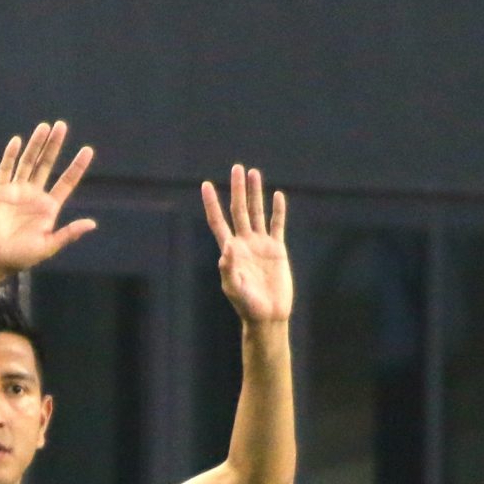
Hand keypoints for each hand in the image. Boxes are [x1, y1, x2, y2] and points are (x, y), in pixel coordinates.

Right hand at [0, 121, 96, 275]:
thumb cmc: (20, 257)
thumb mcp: (48, 246)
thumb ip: (68, 234)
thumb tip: (92, 224)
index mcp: (48, 207)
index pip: (66, 182)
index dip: (77, 166)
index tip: (88, 150)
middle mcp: (34, 195)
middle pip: (47, 164)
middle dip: (54, 146)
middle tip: (62, 126)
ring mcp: (16, 191)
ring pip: (28, 162)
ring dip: (36, 145)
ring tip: (44, 127)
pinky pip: (6, 170)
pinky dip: (10, 156)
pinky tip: (17, 142)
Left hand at [202, 164, 291, 327]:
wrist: (268, 315)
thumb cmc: (247, 306)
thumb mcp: (234, 289)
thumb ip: (229, 270)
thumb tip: (227, 249)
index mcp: (230, 251)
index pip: (218, 222)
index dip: (212, 204)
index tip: (206, 185)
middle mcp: (244, 243)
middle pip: (239, 210)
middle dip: (237, 189)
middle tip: (236, 168)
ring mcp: (261, 245)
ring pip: (257, 212)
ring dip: (255, 193)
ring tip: (254, 173)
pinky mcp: (277, 249)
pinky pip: (277, 225)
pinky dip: (278, 211)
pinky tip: (277, 196)